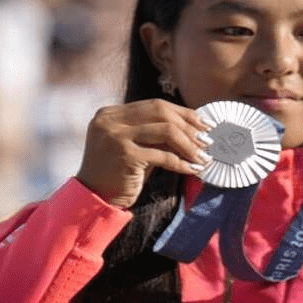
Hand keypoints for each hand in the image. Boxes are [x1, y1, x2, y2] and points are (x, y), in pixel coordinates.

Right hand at [77, 99, 212, 207]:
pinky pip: (164, 156)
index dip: (183, 113)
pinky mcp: (125, 155)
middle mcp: (111, 120)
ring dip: (190, 145)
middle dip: (189, 126)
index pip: (155, 105)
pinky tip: (193, 170)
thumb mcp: (136, 147)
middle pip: (162, 112)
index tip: (204, 124)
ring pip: (166, 131)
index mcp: (111, 113)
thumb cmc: (119, 172)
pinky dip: (182, 163)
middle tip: (208, 140)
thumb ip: (156, 134)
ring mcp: (116, 136)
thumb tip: (195, 128)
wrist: (94, 197)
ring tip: (204, 156)